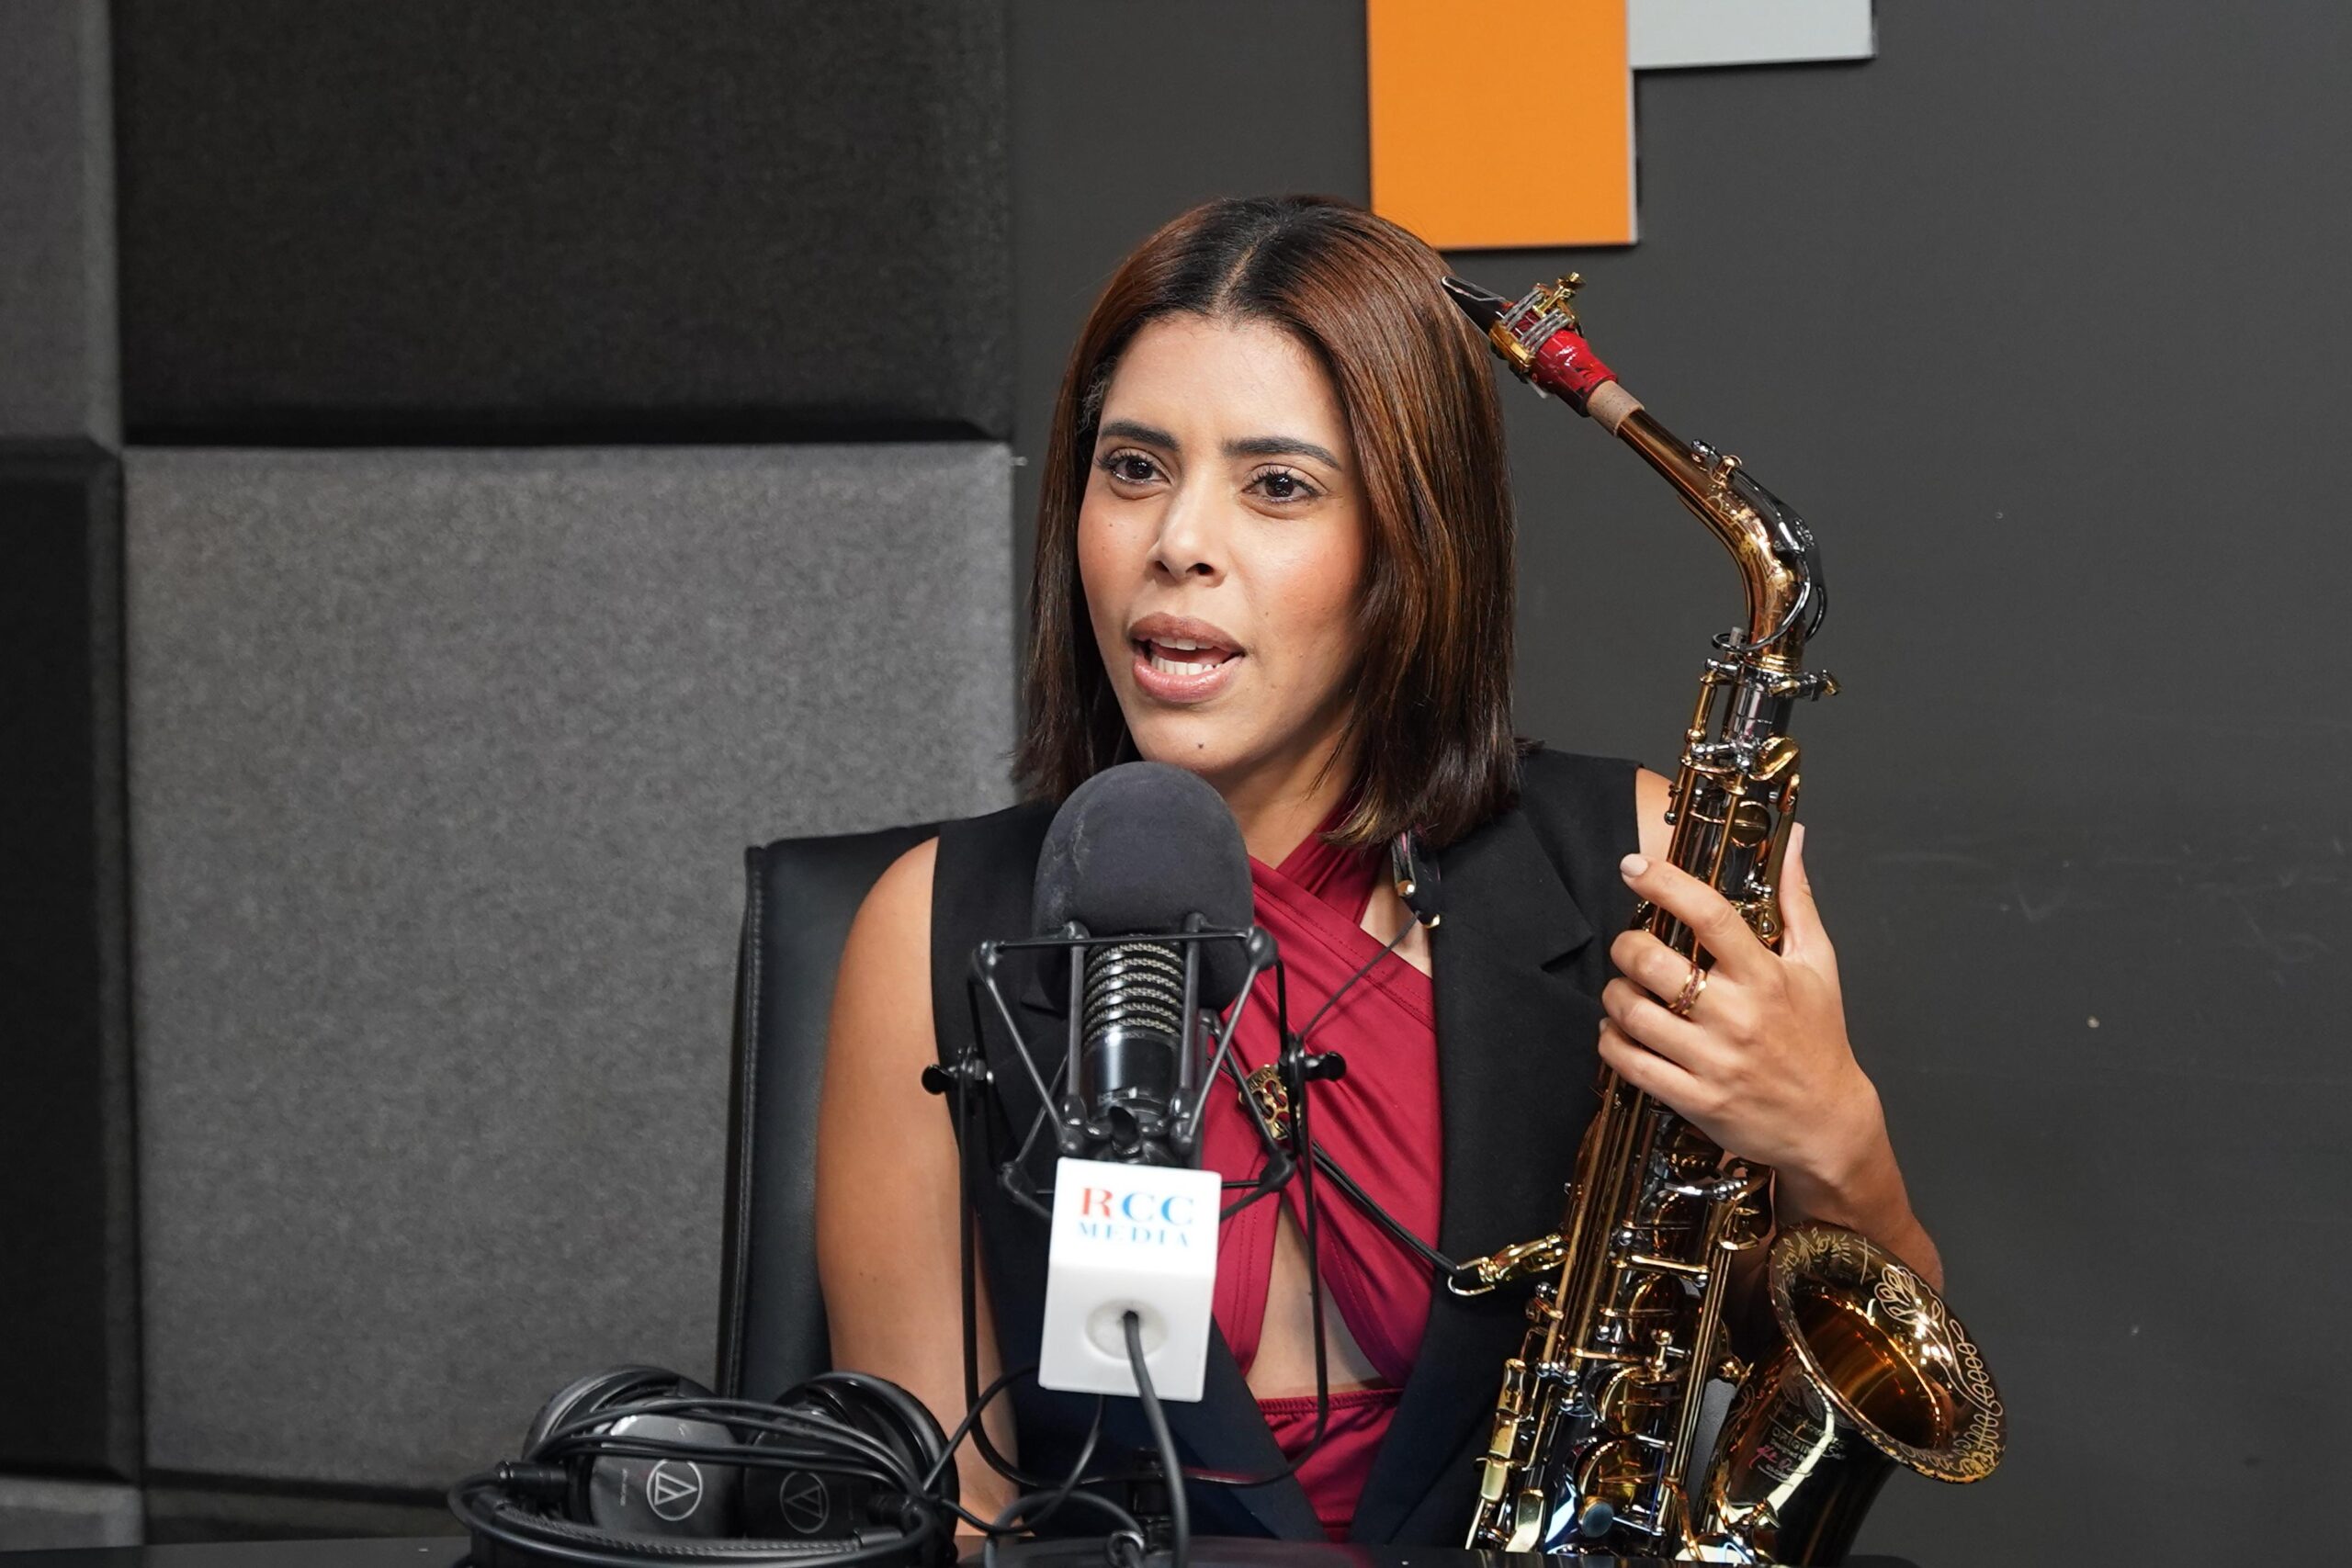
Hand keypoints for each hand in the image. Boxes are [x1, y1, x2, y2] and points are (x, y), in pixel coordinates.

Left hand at [1596, 825, 1884, 1194]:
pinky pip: (1629, 1062)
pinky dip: (1610, 1040)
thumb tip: (1793, 841)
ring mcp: (1712, 1060)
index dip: (1664, 883)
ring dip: (1615, 993)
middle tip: (1629, 945)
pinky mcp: (1694, 1098)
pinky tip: (1619, 1030)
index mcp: (1765, 976)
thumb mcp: (1818, 965)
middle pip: (1652, 963)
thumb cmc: (1819, 1038)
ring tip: (1625, 989)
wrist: (1827, 1123)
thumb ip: (1797, 901)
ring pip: (1631, 1012)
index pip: (1708, 915)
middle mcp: (1736, 1016)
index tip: (1634, 867)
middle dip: (1626, 945)